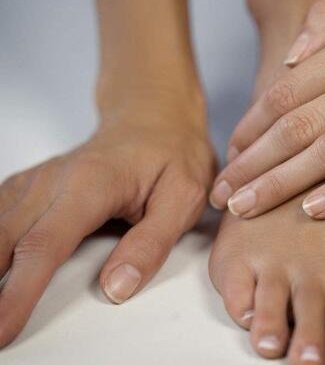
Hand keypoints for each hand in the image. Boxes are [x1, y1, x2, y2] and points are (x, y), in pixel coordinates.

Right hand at [0, 85, 214, 345]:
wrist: (155, 117)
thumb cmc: (172, 154)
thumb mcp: (183, 197)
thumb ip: (151, 242)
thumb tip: (116, 287)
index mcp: (90, 184)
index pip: (45, 245)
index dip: (18, 292)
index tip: (2, 329)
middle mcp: (53, 180)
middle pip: (4, 240)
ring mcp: (37, 181)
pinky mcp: (31, 186)